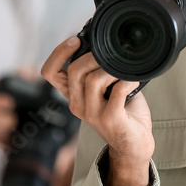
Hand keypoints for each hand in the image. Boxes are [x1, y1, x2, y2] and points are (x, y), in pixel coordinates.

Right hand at [41, 36, 153, 185]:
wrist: (134, 145)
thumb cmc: (124, 113)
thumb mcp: (107, 88)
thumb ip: (103, 69)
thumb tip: (110, 41)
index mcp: (73, 95)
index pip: (50, 72)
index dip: (59, 53)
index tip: (76, 40)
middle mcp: (77, 104)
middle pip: (74, 70)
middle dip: (93, 54)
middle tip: (109, 52)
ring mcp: (92, 113)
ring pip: (93, 79)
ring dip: (112, 68)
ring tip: (125, 69)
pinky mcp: (110, 119)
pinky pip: (118, 90)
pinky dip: (128, 80)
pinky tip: (135, 81)